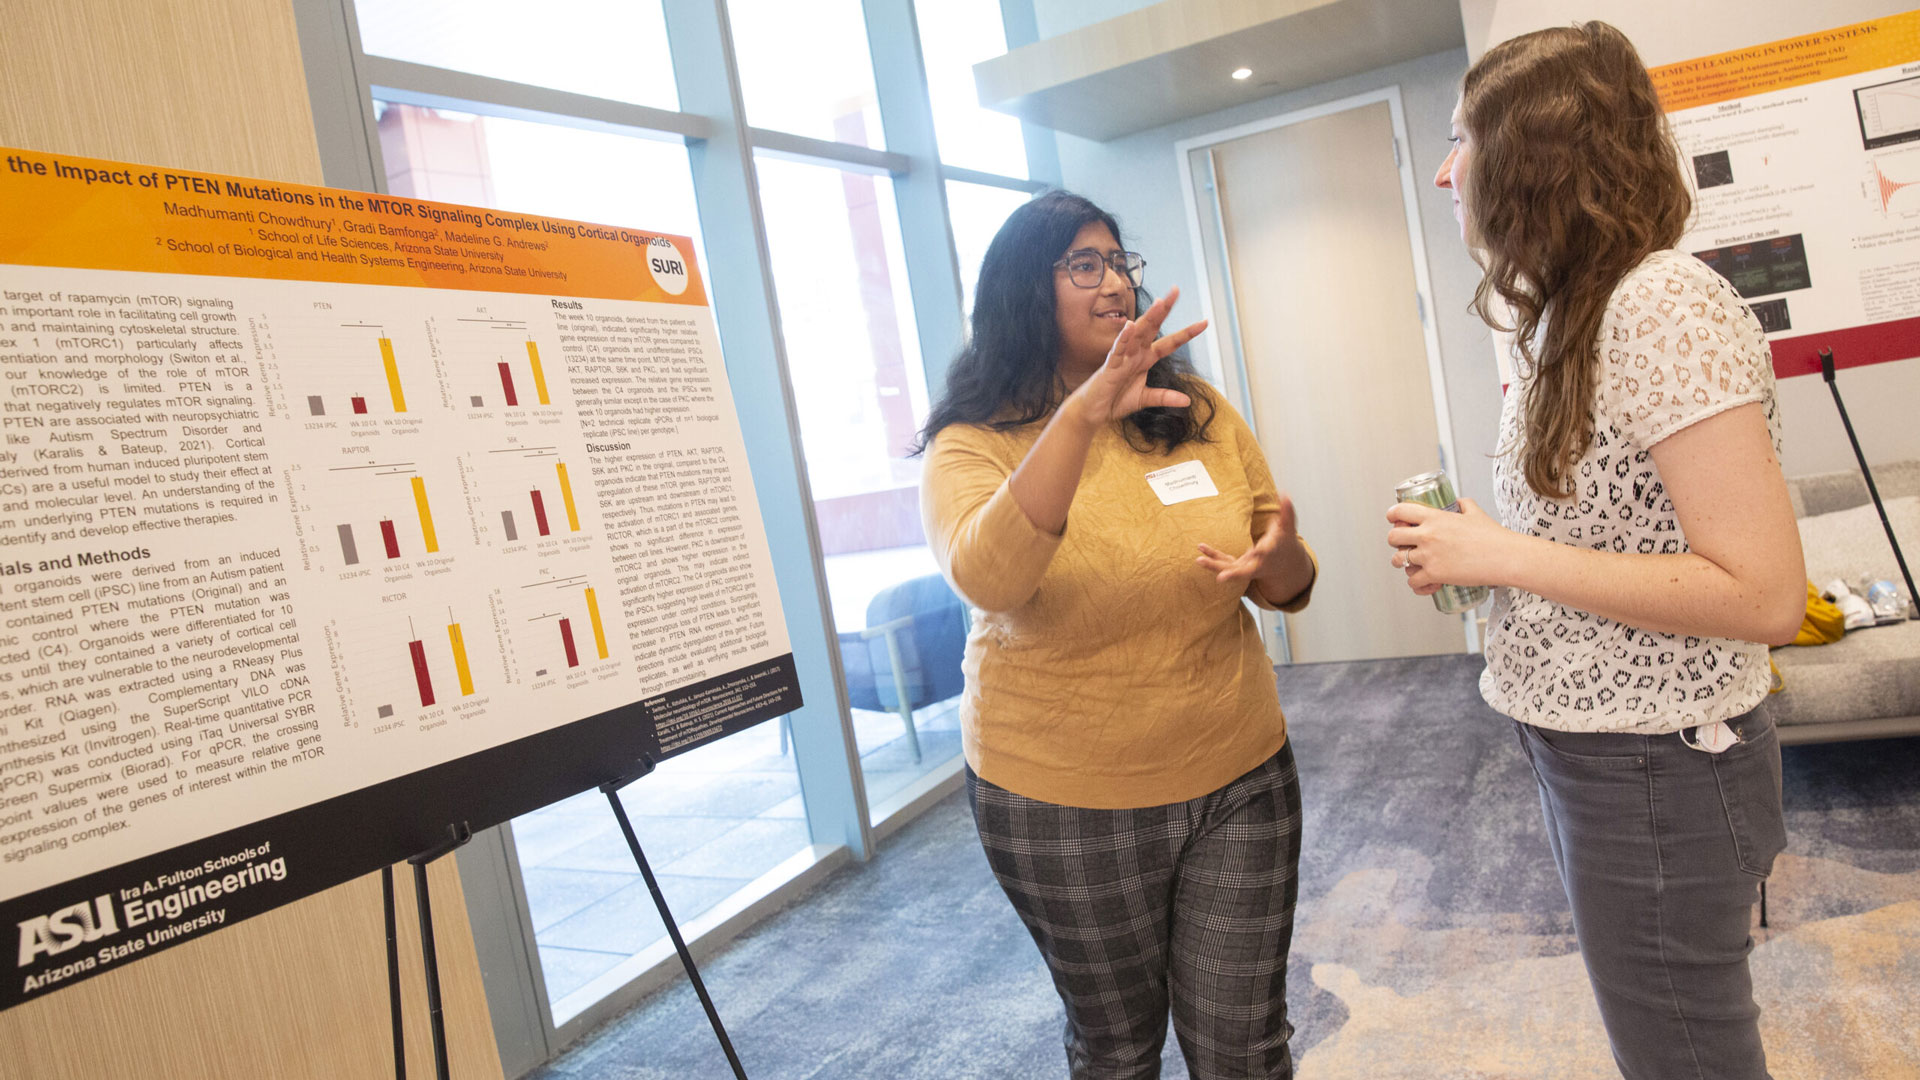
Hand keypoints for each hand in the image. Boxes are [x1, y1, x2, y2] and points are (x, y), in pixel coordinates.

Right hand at [1071, 286, 1206, 425]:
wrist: (1095, 411)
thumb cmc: (1116, 400)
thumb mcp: (1146, 398)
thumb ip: (1165, 397)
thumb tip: (1187, 401)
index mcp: (1145, 358)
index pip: (1170, 342)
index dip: (1187, 333)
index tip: (1204, 322)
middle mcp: (1136, 353)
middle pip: (1152, 327)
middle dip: (1164, 309)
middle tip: (1176, 290)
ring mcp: (1123, 357)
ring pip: (1137, 333)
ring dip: (1148, 317)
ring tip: (1160, 303)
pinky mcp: (1110, 366)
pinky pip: (1118, 349)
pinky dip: (1124, 338)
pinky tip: (1130, 325)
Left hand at [1198, 495, 1307, 600]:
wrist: (1283, 562)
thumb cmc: (1284, 542)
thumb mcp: (1287, 527)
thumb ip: (1287, 512)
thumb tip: (1286, 494)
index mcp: (1270, 555)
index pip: (1265, 554)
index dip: (1261, 553)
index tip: (1255, 552)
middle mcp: (1257, 565)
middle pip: (1244, 572)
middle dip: (1233, 574)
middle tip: (1221, 577)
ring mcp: (1246, 567)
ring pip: (1229, 569)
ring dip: (1214, 565)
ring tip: (1199, 560)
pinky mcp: (1238, 566)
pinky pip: (1224, 562)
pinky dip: (1212, 557)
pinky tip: (1201, 548)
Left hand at [1384, 498, 1515, 595]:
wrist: (1505, 558)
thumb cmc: (1493, 536)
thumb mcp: (1475, 512)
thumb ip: (1463, 504)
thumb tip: (1457, 502)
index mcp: (1435, 517)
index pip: (1400, 511)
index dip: (1393, 515)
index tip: (1393, 519)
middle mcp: (1427, 535)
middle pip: (1392, 537)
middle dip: (1395, 542)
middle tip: (1404, 545)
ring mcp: (1429, 556)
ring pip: (1398, 561)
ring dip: (1402, 564)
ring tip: (1411, 566)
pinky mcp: (1435, 575)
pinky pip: (1413, 582)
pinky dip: (1416, 584)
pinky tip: (1424, 584)